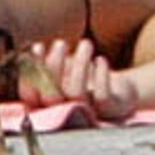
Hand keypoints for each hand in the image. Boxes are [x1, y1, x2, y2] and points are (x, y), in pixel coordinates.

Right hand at [12, 34, 136, 121]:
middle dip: (53, 65)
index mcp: (49, 104)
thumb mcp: (66, 69)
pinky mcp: (109, 109)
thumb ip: (49, 65)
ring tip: (86, 43)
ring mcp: (87, 112)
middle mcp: (64, 112)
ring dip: (79, 64)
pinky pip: (102, 95)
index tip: (39, 46)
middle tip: (62, 43)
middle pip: (51, 95)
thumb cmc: (88, 77)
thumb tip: (35, 49)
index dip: (32, 70)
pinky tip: (101, 60)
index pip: (30, 95)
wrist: (123, 90)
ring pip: (75, 92)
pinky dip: (101, 74)